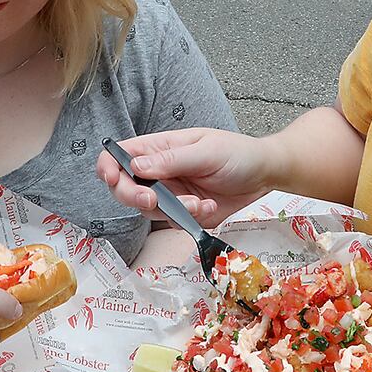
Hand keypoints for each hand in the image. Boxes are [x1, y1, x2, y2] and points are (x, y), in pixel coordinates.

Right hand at [94, 127, 278, 226]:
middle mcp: (159, 172)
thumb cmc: (236, 152)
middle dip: (135, 198)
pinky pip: (173, 223)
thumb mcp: (205, 151)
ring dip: (173, 210)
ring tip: (199, 201)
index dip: (108, 167)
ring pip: (149, 212)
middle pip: (124, 188)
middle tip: (153, 200)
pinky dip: (190, 219)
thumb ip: (171, 160)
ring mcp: (170, 194)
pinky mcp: (184, 213)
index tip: (112, 179)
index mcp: (158, 148)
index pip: (119, 155)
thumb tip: (136, 165)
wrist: (263, 174)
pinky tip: (209, 206)